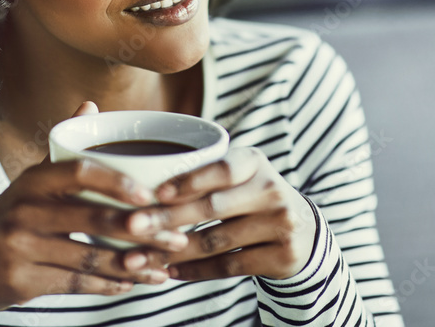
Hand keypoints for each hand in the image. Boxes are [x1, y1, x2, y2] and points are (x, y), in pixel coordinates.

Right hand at [0, 102, 188, 323]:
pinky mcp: (22, 281)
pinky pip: (76, 283)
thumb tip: (91, 105)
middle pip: (93, 219)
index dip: (117, 183)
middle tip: (176, 236)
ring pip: (90, 257)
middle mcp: (24, 210)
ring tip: (164, 266)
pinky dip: (108, 285)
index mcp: (32, 180)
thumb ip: (64, 149)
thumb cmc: (10, 218)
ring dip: (133, 264)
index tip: (151, 194)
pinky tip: (132, 283)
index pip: (79, 172)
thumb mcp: (30, 182)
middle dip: (141, 231)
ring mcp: (21, 247)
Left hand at [124, 147, 316, 281]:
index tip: (155, 192)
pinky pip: (229, 266)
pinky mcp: (281, 256)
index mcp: (254, 162)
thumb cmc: (250, 196)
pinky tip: (171, 271)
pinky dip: (196, 270)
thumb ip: (202, 173)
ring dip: (173, 251)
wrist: (303, 230)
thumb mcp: (238, 175)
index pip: (221, 169)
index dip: (188, 181)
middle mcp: (271, 190)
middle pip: (212, 207)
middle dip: (168, 219)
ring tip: (140, 256)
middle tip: (132, 226)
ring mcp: (280, 224)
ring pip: (216, 241)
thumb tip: (140, 182)